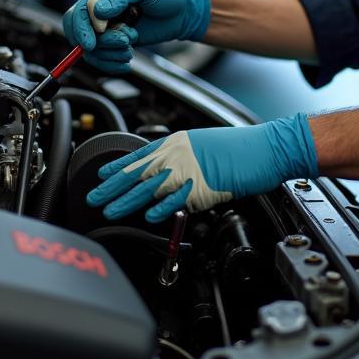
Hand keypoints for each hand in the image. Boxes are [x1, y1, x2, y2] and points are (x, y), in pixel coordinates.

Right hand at [61, 0, 136, 74]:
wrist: (179, 13)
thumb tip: (97, 12)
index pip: (81, 10)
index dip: (86, 24)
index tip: (102, 30)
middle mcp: (99, 8)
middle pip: (76, 29)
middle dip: (91, 42)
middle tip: (110, 45)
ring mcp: (105, 27)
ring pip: (90, 49)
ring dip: (109, 53)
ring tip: (129, 48)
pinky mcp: (113, 43)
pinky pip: (100, 59)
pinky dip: (110, 64)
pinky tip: (126, 62)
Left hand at [86, 114, 318, 221]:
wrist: (264, 148)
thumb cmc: (239, 148)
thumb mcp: (203, 146)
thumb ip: (181, 159)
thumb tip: (166, 175)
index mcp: (178, 142)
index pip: (140, 154)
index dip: (118, 166)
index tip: (101, 173)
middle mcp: (178, 153)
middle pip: (138, 172)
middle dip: (113, 186)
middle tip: (93, 196)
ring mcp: (189, 170)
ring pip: (149, 187)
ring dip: (126, 200)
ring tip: (108, 209)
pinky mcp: (202, 187)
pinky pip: (176, 200)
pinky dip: (160, 208)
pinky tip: (147, 216)